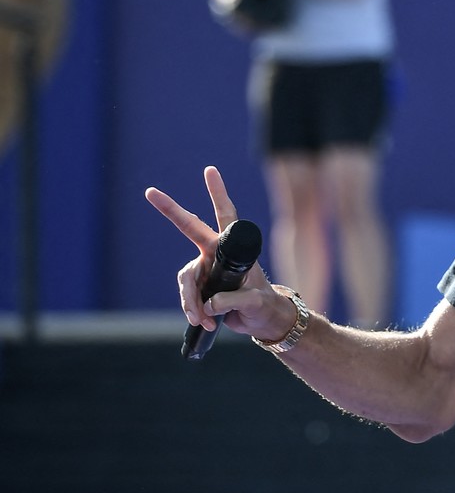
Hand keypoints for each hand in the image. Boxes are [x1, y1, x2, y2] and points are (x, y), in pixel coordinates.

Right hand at [144, 166, 291, 341]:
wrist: (261, 320)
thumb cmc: (264, 306)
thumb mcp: (255, 303)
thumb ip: (233, 301)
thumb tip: (208, 304)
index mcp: (235, 249)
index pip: (226, 215)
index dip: (217, 193)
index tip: (209, 170)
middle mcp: (216, 253)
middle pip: (189, 229)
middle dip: (170, 209)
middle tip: (151, 192)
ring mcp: (205, 268)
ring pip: (185, 279)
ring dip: (190, 301)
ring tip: (205, 319)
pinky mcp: (199, 286)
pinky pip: (187, 296)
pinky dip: (192, 310)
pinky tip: (204, 322)